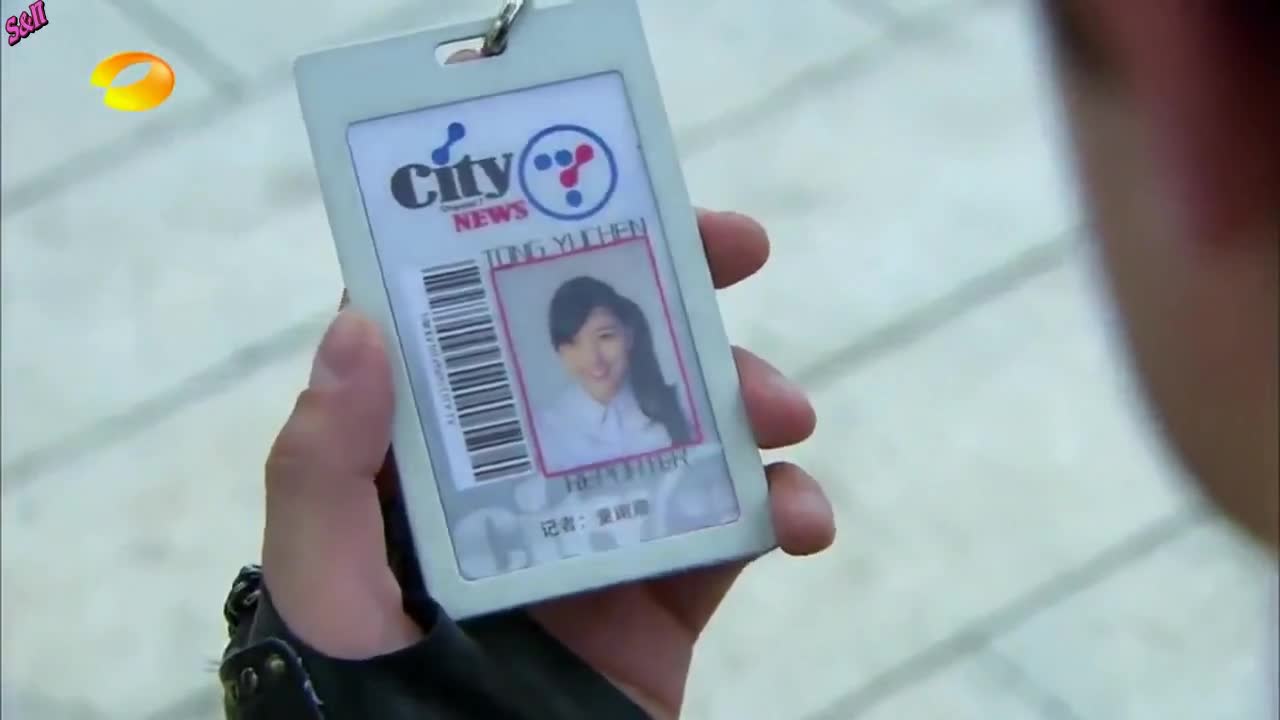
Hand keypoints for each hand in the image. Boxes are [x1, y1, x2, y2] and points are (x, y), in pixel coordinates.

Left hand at [261, 210, 836, 718]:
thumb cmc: (364, 701)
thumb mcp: (321, 583)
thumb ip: (322, 467)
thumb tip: (358, 322)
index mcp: (433, 453)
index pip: (479, 317)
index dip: (538, 241)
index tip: (608, 188)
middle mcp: (518, 474)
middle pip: (600, 348)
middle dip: (673, 289)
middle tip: (741, 249)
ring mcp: (598, 528)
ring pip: (685, 426)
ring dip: (748, 398)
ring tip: (786, 411)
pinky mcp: (663, 594)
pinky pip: (737, 531)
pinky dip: (785, 509)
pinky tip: (804, 517)